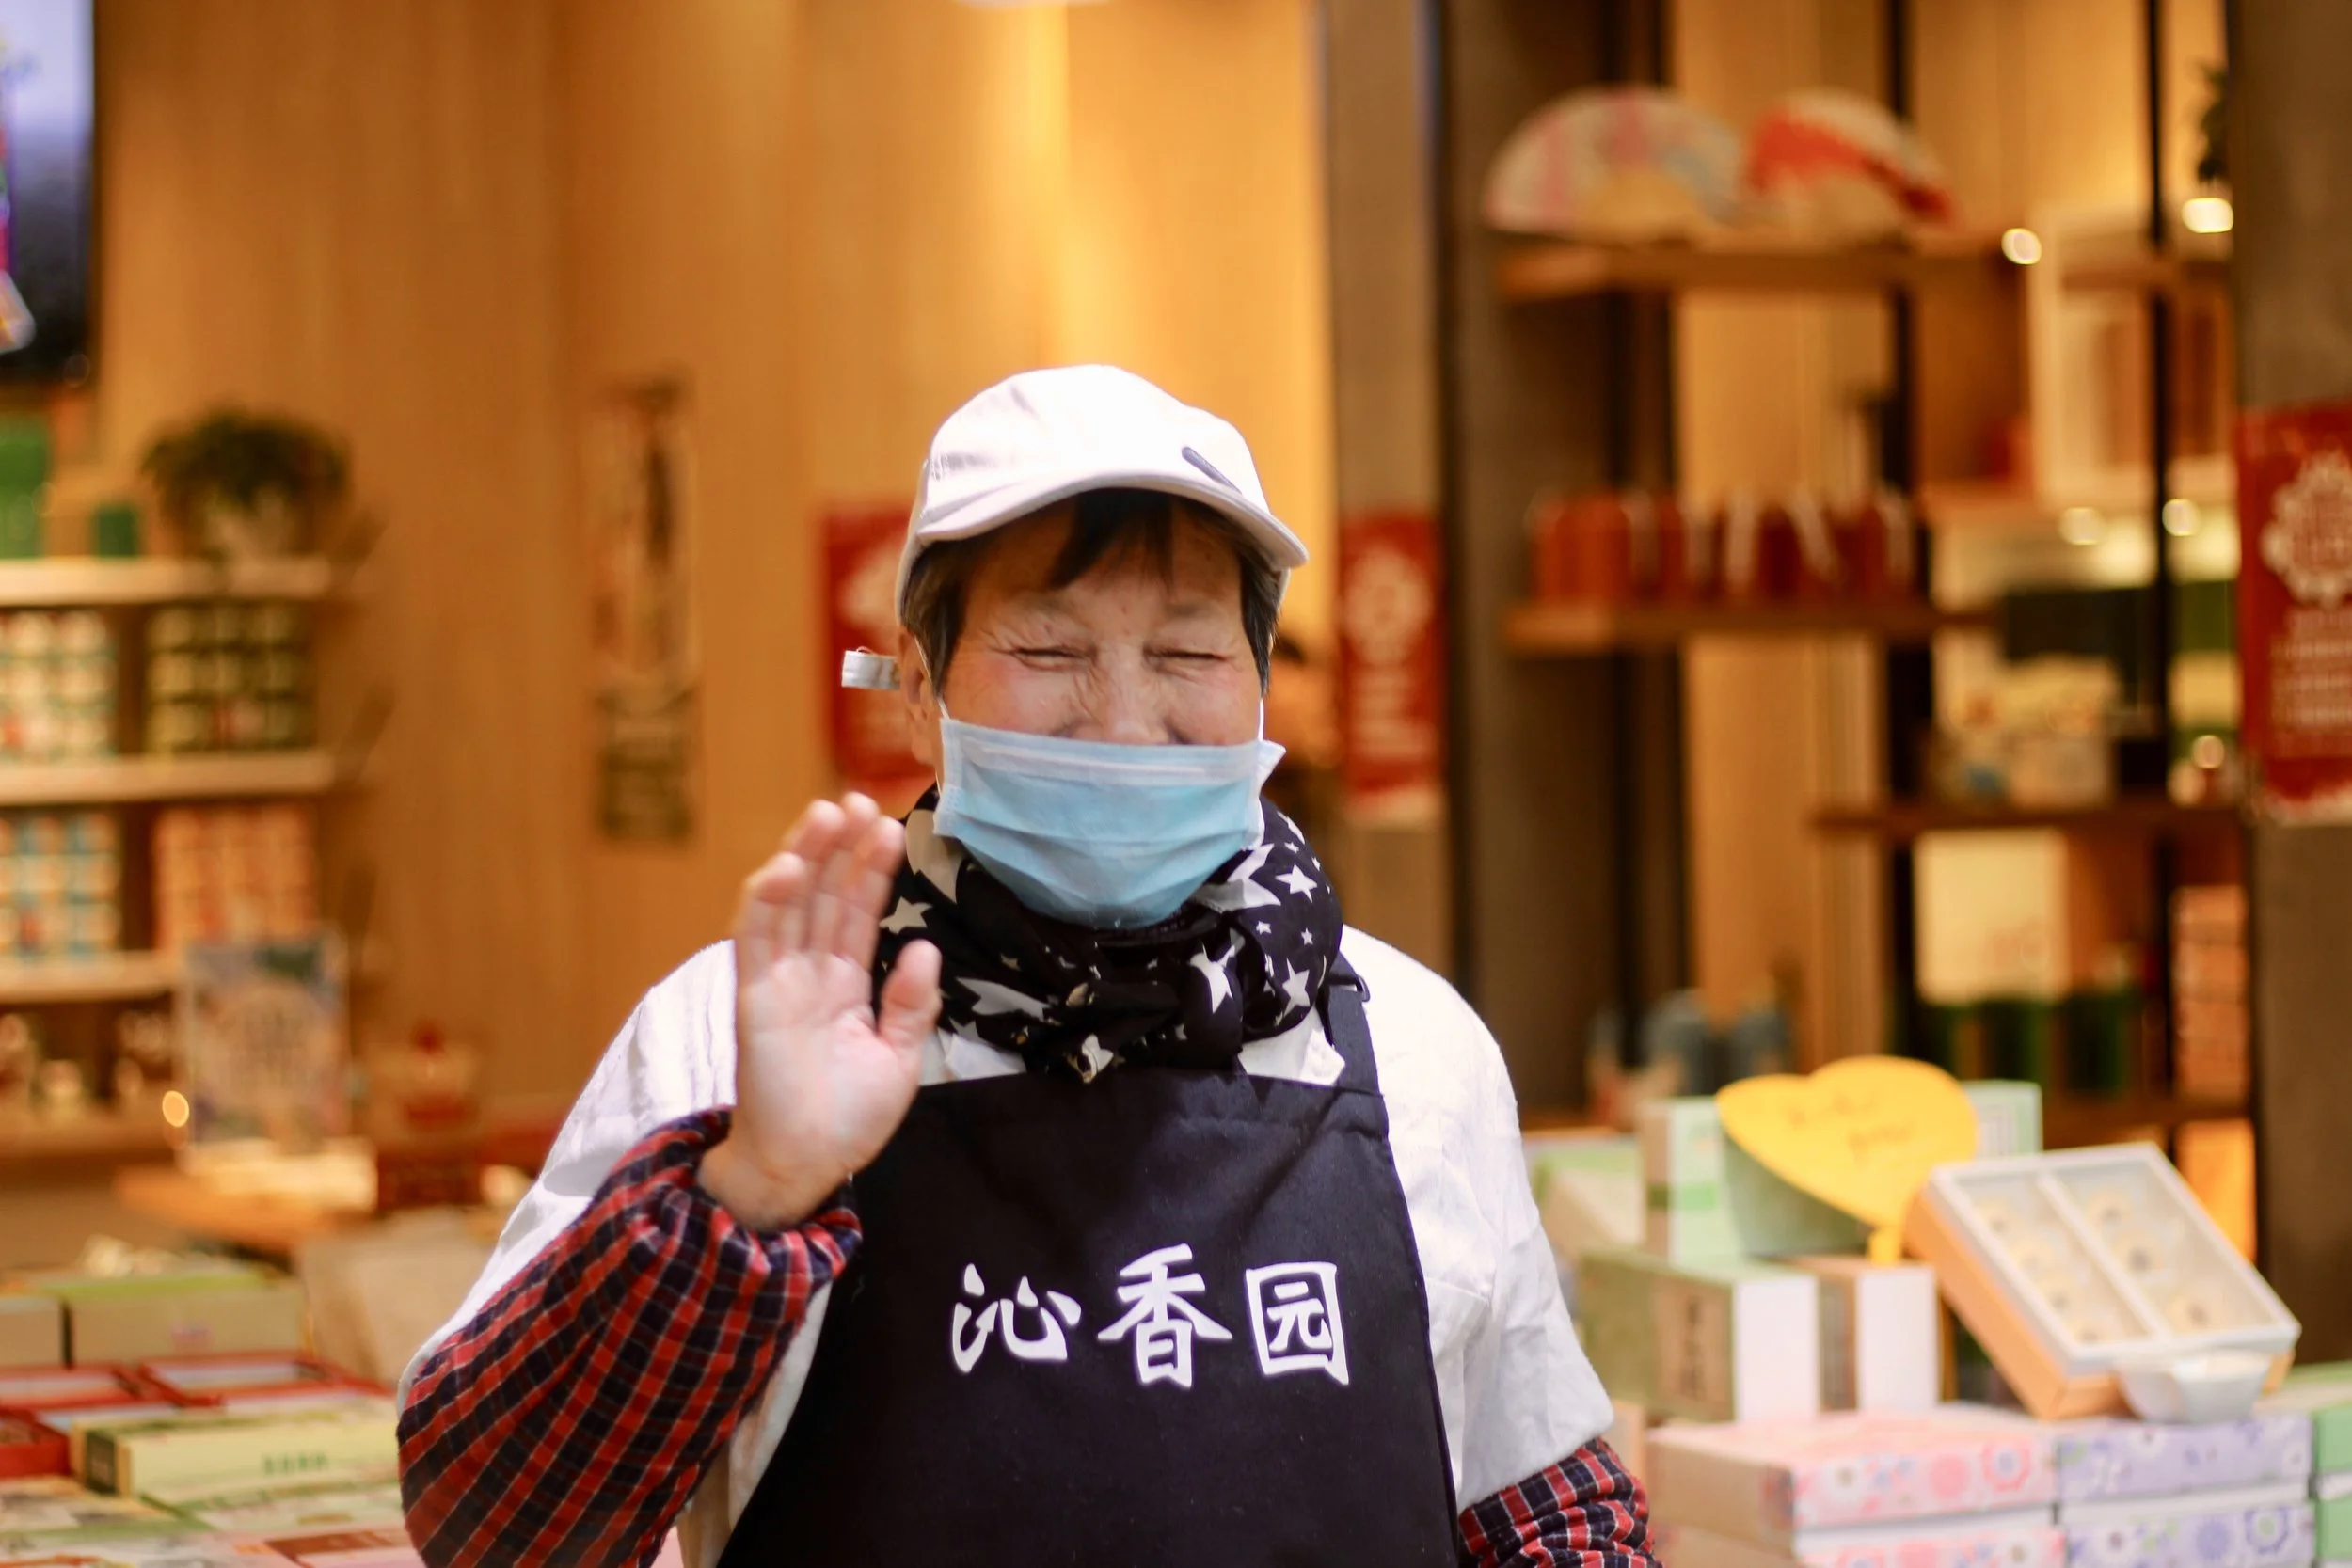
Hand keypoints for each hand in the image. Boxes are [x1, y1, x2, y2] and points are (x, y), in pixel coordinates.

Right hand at [703, 794, 941, 1229]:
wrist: (806, 1165)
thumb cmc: (848, 1118)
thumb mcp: (898, 1057)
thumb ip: (912, 1004)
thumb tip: (924, 946)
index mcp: (843, 983)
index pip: (857, 913)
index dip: (870, 870)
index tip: (889, 827)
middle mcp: (809, 973)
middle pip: (823, 896)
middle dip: (840, 848)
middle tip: (858, 800)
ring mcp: (778, 982)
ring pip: (789, 905)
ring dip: (805, 858)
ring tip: (828, 813)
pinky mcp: (753, 1000)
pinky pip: (755, 942)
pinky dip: (767, 902)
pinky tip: (786, 866)